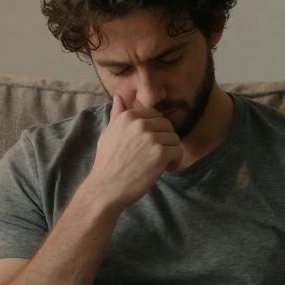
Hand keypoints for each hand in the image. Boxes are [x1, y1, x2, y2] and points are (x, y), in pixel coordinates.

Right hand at [84, 95, 183, 209]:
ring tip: (160, 164)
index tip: (150, 144)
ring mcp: (151, 138)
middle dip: (165, 140)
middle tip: (156, 155)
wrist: (105, 187)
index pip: (155, 115)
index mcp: (128, 116)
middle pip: (167, 125)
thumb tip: (119, 97)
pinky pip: (178, 151)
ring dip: (171, 151)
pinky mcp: (160, 153)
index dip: (156, 130)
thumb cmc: (107, 162)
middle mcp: (140, 124)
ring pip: (174, 138)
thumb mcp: (108, 133)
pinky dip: (175, 161)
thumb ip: (117, 115)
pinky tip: (165, 169)